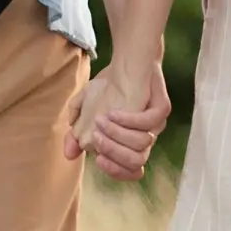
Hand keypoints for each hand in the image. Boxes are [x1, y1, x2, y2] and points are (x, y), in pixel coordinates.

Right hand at [63, 61, 169, 181]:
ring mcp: (156, 124)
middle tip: (95, 137)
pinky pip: (149, 122)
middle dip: (113, 152)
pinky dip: (129, 120)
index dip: (115, 170)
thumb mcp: (86, 108)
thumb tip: (69, 154)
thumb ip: (77, 131)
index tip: (97, 159)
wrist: (128, 60)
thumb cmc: (109, 87)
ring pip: (142, 144)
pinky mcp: (162, 108)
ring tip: (101, 120)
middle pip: (136, 162)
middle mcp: (145, 137)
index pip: (130, 170)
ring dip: (118, 135)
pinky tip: (113, 112)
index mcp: (131, 143)